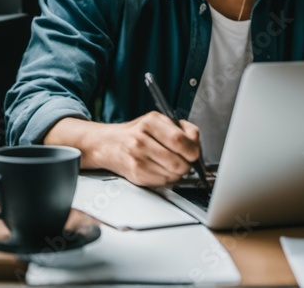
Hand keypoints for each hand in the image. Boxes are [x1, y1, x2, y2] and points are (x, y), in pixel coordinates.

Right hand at [46, 113, 201, 186]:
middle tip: (186, 160)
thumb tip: (196, 142)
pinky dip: (168, 178)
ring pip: (173, 174)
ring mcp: (137, 159)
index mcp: (150, 122)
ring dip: (178, 172)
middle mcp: (141, 140)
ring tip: (172, 163)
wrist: (108, 144)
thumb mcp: (156, 120)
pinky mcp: (136, 175)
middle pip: (178, 161)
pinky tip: (161, 168)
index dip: (192, 149)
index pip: (179, 139)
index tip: (195, 152)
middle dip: (188, 164)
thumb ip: (179, 128)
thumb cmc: (135, 132)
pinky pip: (163, 182)